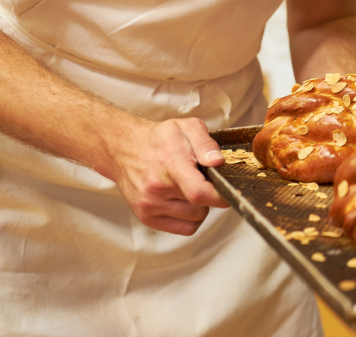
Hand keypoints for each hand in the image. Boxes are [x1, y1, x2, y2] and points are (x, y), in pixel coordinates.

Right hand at [111, 118, 229, 235]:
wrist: (125, 150)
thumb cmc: (159, 139)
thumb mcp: (187, 127)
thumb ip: (206, 144)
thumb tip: (218, 163)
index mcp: (170, 164)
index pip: (199, 192)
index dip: (220, 196)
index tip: (230, 191)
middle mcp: (157, 189)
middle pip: (201, 207)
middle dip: (210, 195)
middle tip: (202, 180)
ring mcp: (150, 206)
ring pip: (195, 219)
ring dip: (200, 207)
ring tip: (190, 188)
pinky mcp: (147, 218)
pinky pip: (184, 229)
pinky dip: (190, 218)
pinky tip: (183, 200)